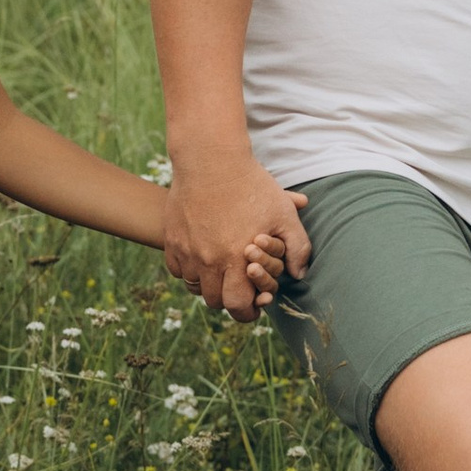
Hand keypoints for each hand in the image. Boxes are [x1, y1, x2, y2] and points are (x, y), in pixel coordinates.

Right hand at [166, 157, 311, 319]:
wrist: (211, 159)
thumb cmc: (251, 185)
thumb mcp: (283, 213)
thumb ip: (298, 247)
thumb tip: (298, 274)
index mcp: (236, 259)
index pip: (238, 306)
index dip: (247, 311)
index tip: (253, 304)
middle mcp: (208, 260)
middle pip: (215, 302)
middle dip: (228, 299)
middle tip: (237, 288)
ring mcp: (186, 251)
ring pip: (195, 287)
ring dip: (208, 284)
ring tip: (221, 271)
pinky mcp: (171, 240)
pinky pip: (178, 270)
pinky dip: (190, 270)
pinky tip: (202, 256)